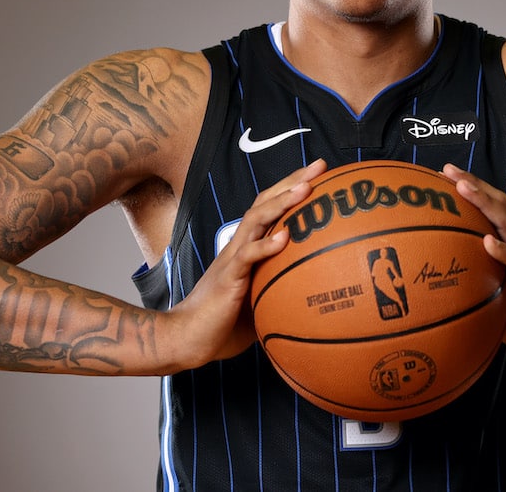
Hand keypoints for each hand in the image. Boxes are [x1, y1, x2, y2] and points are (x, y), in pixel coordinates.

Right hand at [161, 159, 327, 371]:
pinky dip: (265, 245)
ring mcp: (231, 259)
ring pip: (255, 220)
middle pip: (264, 203)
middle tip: (319, 166)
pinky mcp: (228, 277)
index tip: (318, 173)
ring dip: (280, 203)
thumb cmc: (222, 324)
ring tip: (305, 189)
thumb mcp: (260, 302)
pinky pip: (246, 256)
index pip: (269, 208)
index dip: (291, 188)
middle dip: (291, 181)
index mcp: (246, 248)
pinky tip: (284, 238)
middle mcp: (239, 246)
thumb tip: (316, 296)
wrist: (187, 338)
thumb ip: (280, 291)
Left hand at [442, 164, 505, 364]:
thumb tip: (442, 300)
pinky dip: (503, 251)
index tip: (445, 177)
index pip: (491, 212)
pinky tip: (488, 242)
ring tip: (462, 187)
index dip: (472, 192)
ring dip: (483, 203)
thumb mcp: (499, 304)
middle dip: (473, 184)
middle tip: (448, 169)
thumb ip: (477, 294)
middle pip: (497, 206)